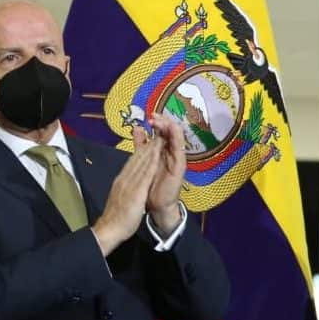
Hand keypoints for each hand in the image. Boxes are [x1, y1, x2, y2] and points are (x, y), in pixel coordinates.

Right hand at [91, 125, 161, 254]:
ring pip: (141, 161)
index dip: (141, 148)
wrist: (109, 229)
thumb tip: (128, 182)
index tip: (149, 138)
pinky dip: (151, 161)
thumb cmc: (116, 217)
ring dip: (150, 147)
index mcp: (122, 180)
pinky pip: (145, 173)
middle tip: (155, 130)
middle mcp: (125, 178)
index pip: (133, 161)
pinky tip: (157, 153)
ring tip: (158, 134)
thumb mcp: (121, 197)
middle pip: (137, 157)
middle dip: (147, 143)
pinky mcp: (135, 190)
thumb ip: (125, 188)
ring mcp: (129, 183)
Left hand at [145, 114, 186, 234]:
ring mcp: (176, 158)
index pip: (162, 131)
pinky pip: (179, 149)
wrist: (156, 204)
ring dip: (170, 126)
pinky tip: (172, 129)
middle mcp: (171, 152)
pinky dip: (177, 138)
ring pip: (177, 137)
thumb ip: (142, 144)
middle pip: (171, 131)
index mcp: (162, 150)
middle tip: (155, 115)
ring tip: (161, 120)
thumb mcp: (145, 160)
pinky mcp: (180, 165)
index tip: (149, 115)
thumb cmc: (151, 184)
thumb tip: (138, 127)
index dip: (158, 121)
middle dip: (164, 121)